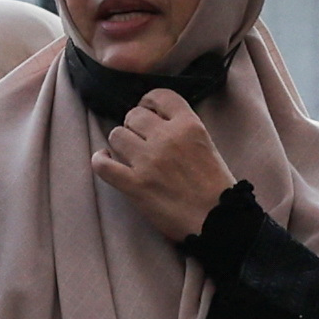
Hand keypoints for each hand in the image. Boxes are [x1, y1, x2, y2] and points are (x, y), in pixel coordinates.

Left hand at [90, 90, 240, 246]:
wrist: (219, 222)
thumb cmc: (216, 187)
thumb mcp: (207, 145)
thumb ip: (183, 129)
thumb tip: (155, 122)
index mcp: (189, 126)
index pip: (159, 96)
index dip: (149, 102)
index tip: (148, 111)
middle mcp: (167, 138)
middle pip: (134, 115)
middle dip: (134, 125)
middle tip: (140, 140)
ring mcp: (149, 161)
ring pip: (116, 135)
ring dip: (120, 143)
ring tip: (128, 154)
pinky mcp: (135, 185)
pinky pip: (103, 165)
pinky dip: (100, 161)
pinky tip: (105, 160)